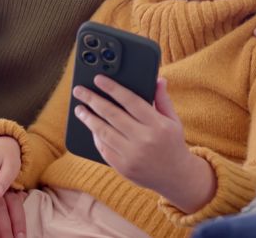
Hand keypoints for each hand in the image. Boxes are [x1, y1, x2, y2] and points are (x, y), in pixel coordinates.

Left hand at [73, 76, 215, 211]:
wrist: (176, 177)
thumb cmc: (172, 143)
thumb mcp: (173, 120)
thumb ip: (163, 99)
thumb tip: (158, 79)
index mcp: (157, 124)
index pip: (130, 101)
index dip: (112, 88)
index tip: (98, 79)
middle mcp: (144, 139)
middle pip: (112, 115)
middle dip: (92, 100)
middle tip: (79, 90)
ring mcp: (132, 155)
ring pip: (104, 132)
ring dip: (88, 118)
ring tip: (79, 109)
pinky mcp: (123, 167)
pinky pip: (104, 148)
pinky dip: (95, 136)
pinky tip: (90, 127)